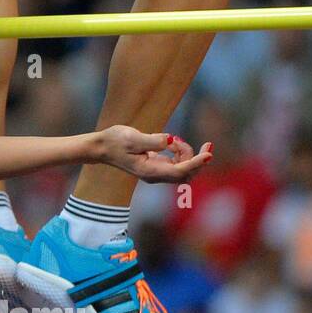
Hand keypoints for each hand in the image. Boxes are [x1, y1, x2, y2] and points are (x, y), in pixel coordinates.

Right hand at [95, 126, 212, 182]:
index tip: (209, 154)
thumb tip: (170, 140)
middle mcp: (156, 175)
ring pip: (184, 168)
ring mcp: (157, 172)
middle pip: (187, 173)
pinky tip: (173, 143)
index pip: (180, 171)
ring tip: (175, 139)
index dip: (197, 163)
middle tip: (208, 144)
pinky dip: (181, 153)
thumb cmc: (115, 141)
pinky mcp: (157, 166)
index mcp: (150, 171)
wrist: (102, 148)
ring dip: (188, 153)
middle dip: (199, 160)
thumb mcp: (132, 137)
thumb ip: (152, 140)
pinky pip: (178, 164)